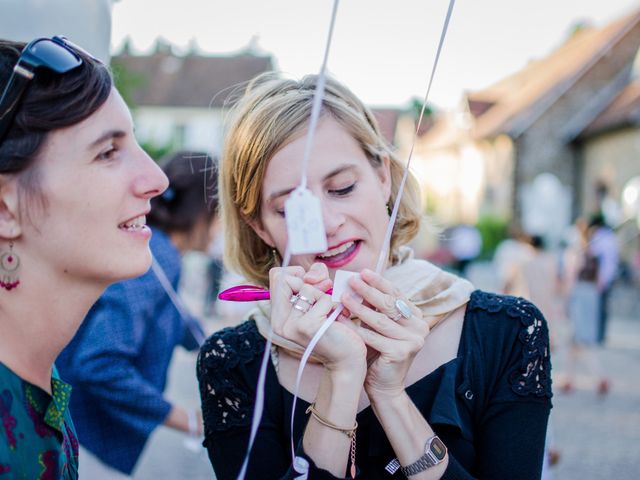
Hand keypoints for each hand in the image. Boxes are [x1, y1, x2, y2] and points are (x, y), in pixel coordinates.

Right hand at [269, 264, 365, 372]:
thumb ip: (313, 279)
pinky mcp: (306, 326)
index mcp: (278, 315)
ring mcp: (290, 325)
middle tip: (325, 295)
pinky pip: (323, 298)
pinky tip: (336, 320)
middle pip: (286, 278)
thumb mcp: (319, 297)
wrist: (347, 359)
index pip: (277, 276)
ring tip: (330, 313)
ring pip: (307, 287)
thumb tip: (311, 275)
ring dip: (325, 296)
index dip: (296, 274)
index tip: (312, 285)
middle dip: (311, 281)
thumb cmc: (334, 326)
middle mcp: (278, 321)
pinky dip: (334, 305)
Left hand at [341, 269, 427, 399]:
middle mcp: (419, 327)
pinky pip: (374, 337)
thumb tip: (358, 282)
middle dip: (368, 290)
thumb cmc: (378, 352)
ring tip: (344, 298)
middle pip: (389, 304)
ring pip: (380, 320)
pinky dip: (356, 328)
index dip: (379, 282)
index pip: (396, 294)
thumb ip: (375, 307)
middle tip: (352, 280)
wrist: (384, 386)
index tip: (363, 272)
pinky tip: (342, 320)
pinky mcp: (401, 353)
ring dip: (359, 307)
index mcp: (416, 317)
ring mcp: (413, 341)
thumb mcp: (379, 325)